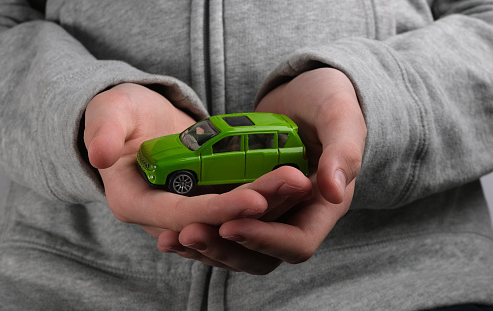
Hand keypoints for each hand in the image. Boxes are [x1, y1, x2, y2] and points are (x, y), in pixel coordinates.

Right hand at [84, 83, 311, 240]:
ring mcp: (188, 212)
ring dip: (270, 205)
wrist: (137, 121)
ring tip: (302, 180)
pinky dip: (266, 197)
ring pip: (233, 220)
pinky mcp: (206, 201)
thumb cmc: (121, 115)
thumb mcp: (108, 113)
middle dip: (258, 207)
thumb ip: (102, 130)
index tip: (256, 198)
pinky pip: (239, 207)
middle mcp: (163, 218)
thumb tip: (98, 153)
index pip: (180, 216)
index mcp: (135, 204)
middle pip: (216, 223)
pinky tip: (292, 181)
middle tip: (296, 182)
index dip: (218, 210)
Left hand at [163, 68, 365, 273]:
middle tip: (187, 234)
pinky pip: (224, 227)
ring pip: (239, 248)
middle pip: (262, 256)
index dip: (264, 240)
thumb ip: (343, 150)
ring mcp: (270, 212)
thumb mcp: (340, 115)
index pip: (297, 243)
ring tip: (170, 238)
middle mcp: (297, 216)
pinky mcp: (247, 203)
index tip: (229, 225)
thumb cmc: (328, 98)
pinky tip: (169, 228)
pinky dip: (201, 229)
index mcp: (324, 206)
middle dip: (224, 249)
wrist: (305, 91)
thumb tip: (332, 191)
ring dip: (206, 246)